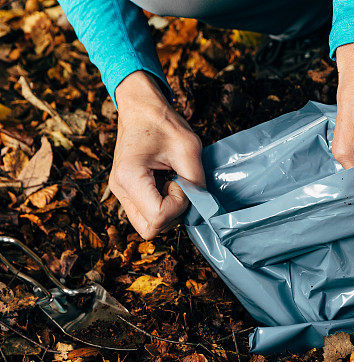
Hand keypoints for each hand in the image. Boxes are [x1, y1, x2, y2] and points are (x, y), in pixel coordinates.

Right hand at [110, 71, 204, 239]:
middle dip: (172, 214)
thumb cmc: (162, 122)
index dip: (179, 205)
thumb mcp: (188, 148)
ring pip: (148, 224)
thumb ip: (196, 181)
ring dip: (168, 210)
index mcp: (129, 176)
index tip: (182, 181)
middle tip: (179, 185)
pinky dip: (162, 205)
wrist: (141, 108)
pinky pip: (147, 213)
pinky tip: (166, 183)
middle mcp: (119, 189)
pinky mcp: (127, 192)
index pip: (158, 217)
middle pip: (150, 229)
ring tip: (172, 182)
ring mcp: (120, 192)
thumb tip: (201, 206)